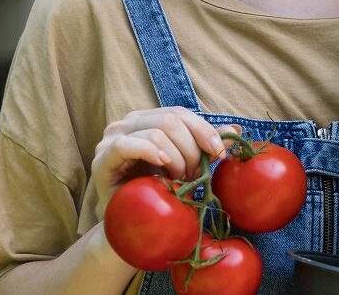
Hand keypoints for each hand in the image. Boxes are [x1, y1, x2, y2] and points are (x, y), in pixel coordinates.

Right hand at [91, 106, 240, 216]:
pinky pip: (127, 144)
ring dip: (176, 158)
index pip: (179, 113)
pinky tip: (163, 167)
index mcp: (146, 120)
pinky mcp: (102, 158)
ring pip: (156, 131)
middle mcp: (127, 123)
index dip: (203, 130)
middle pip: (171, 120)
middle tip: (194, 175)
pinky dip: (151, 152)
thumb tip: (236, 128)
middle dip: (191, 148)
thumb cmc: (157, 193)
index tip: (220, 152)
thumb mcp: (185, 166)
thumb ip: (204, 147)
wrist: (131, 226)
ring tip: (177, 179)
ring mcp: (111, 138)